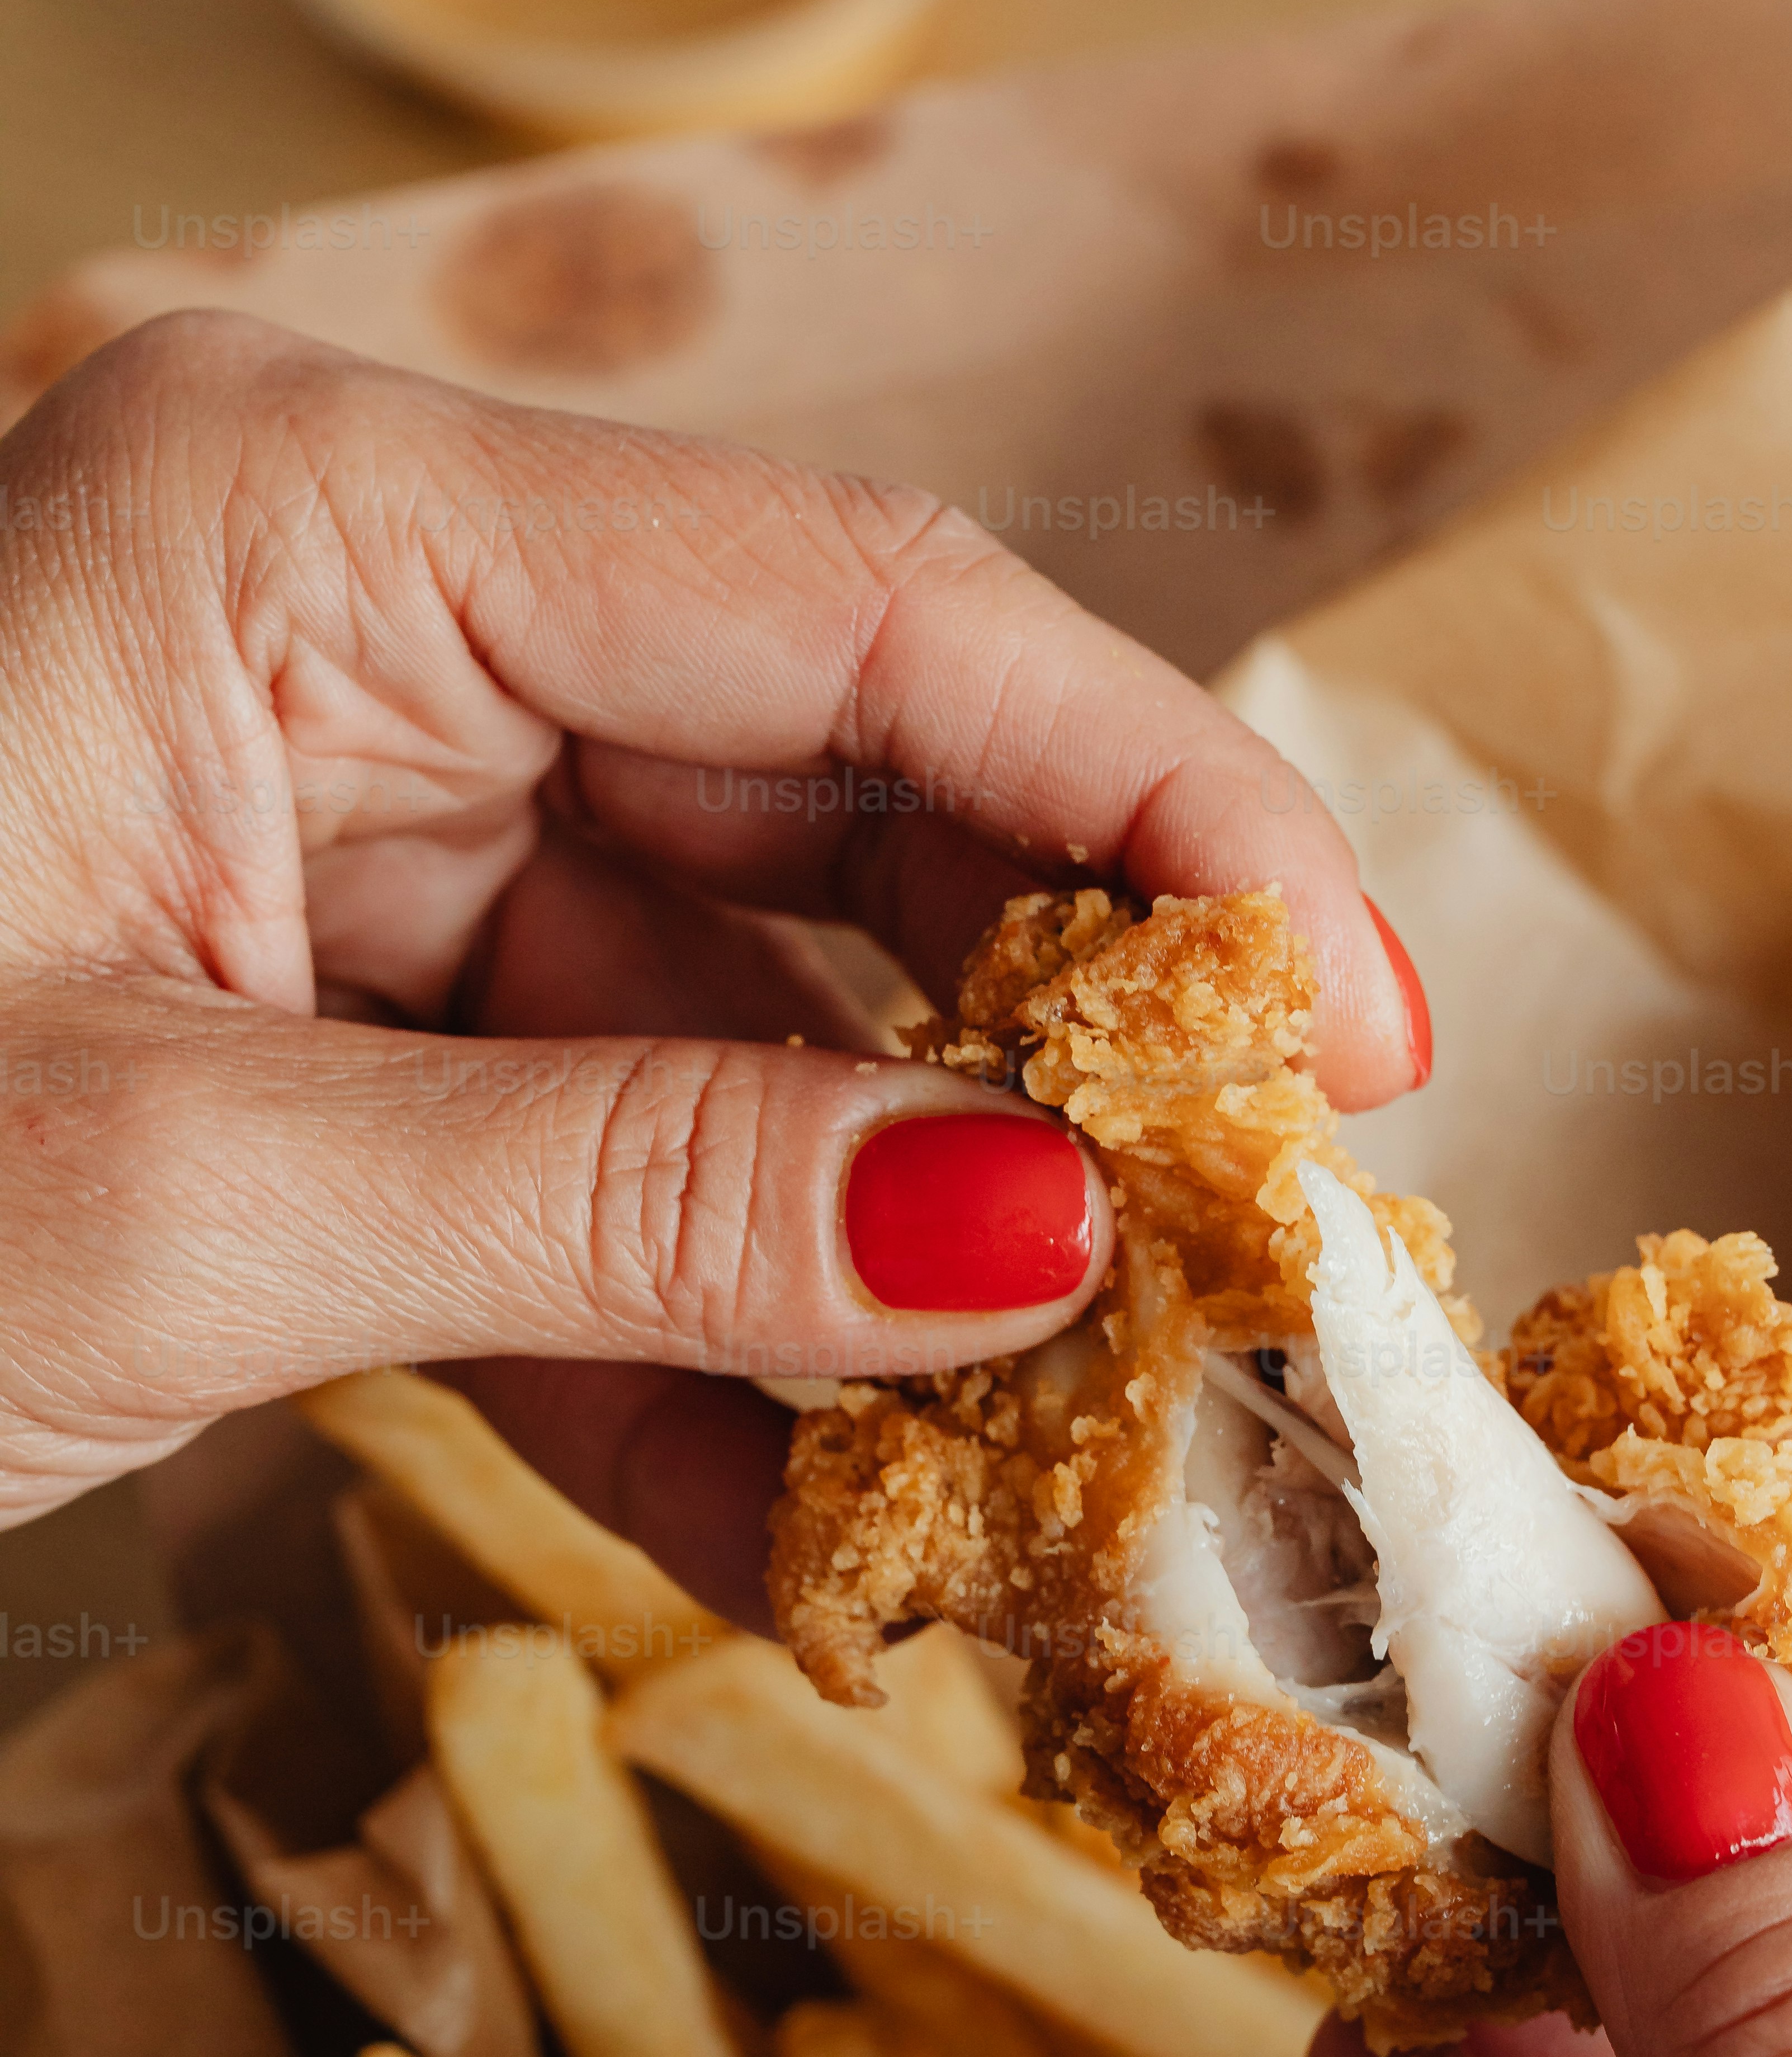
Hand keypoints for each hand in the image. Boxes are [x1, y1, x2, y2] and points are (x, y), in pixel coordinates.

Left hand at [0, 310, 1423, 1616]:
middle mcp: (359, 633)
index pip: (869, 610)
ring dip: (889, 1263)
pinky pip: (580, 1167)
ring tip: (1079, 1468)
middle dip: (1055, 1060)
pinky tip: (838, 1537)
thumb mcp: (173, 1194)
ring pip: (733, 1022)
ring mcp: (334, 838)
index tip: (1353, 1031)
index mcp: (318, 519)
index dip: (1163, 811)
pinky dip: (703, 1350)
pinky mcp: (307, 1030)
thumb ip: (634, 1199)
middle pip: (837, 806)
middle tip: (1258, 1277)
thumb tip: (1044, 1239)